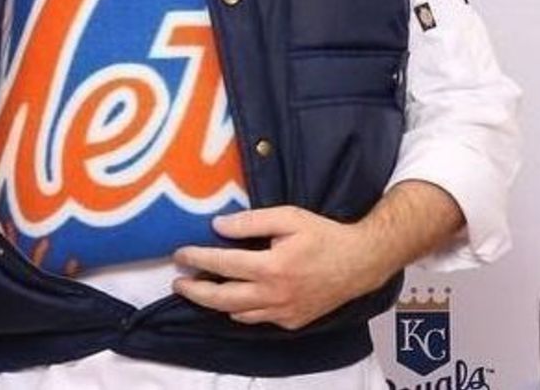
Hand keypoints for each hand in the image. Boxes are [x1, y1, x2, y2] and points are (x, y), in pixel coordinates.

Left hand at [172, 206, 390, 330]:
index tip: (180, 254)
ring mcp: (282, 313)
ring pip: (237, 314)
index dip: (198, 259)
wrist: (360, 262)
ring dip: (216, 303)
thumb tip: (218, 226)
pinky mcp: (291, 322)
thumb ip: (252, 222)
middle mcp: (273, 295)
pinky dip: (242, 310)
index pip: (223, 265)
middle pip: (222, 299)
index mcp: (271, 267)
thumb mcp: (290, 217)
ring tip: (202, 290)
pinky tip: (237, 299)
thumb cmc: (325, 234)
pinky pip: (258, 319)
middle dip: (195, 292)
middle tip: (178, 283)